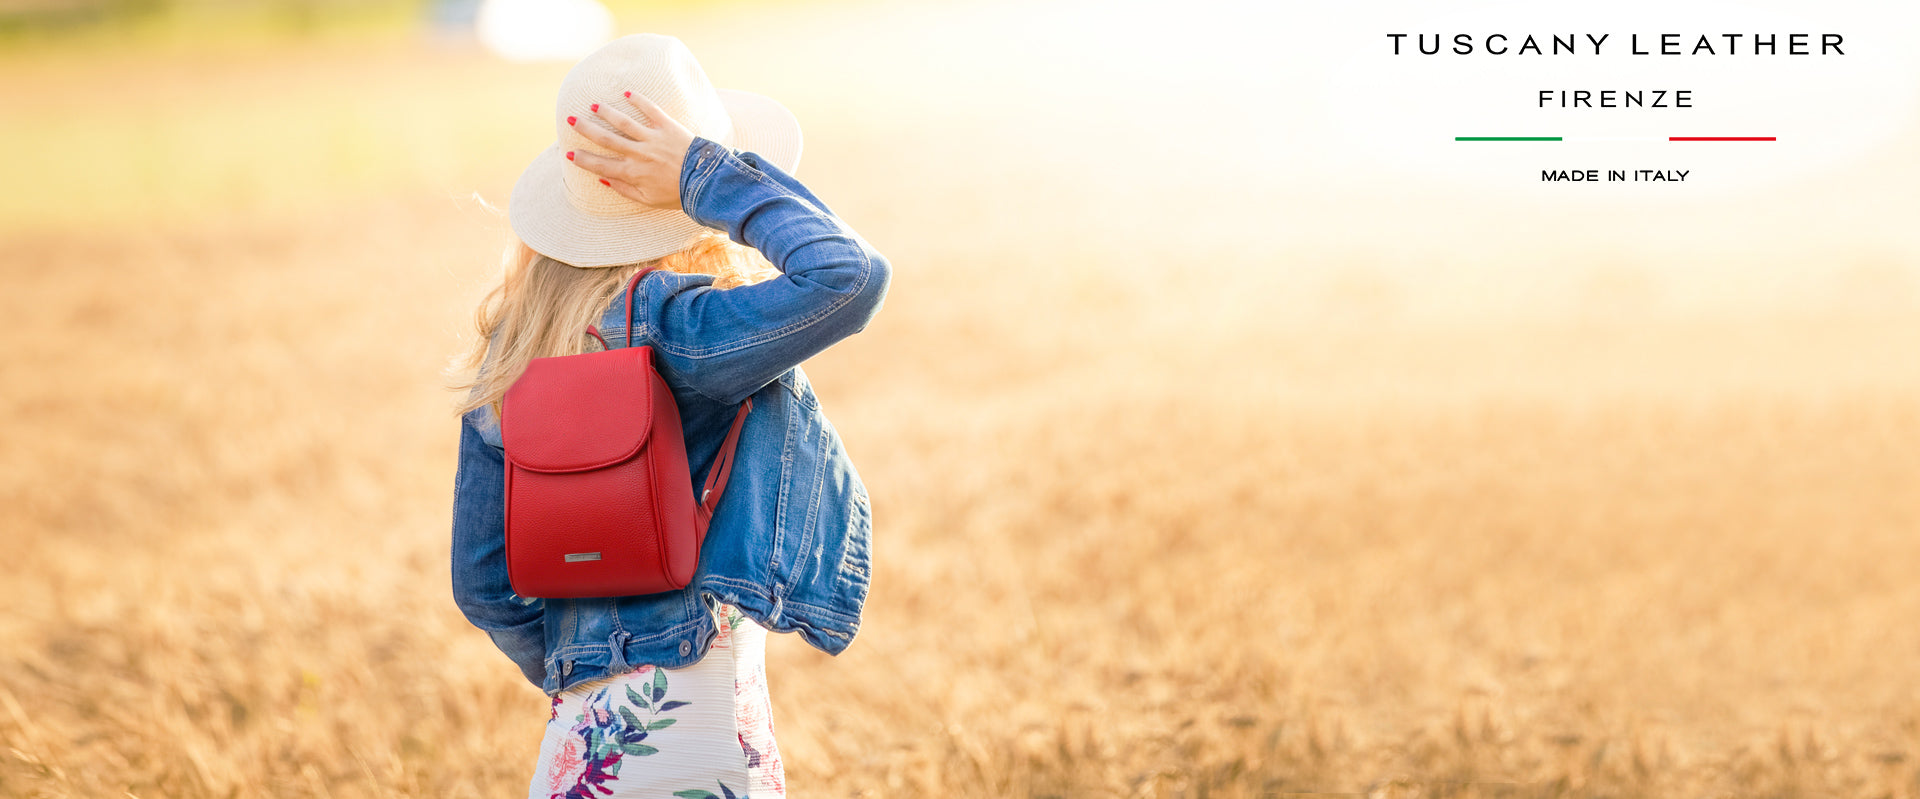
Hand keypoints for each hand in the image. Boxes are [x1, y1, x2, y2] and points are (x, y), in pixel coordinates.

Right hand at [567, 91, 696, 210]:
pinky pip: (651, 110)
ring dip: (607, 113)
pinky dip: (639, 100)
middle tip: (571, 120)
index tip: (569, 153)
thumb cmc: (677, 194)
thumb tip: (604, 179)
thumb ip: (625, 190)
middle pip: (607, 139)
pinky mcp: (668, 127)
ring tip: (594, 105)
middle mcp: (639, 154)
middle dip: (586, 129)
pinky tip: (627, 93)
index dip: (583, 159)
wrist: (706, 182)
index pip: (601, 165)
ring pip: (624, 122)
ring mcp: (653, 139)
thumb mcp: (649, 200)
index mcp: (633, 173)